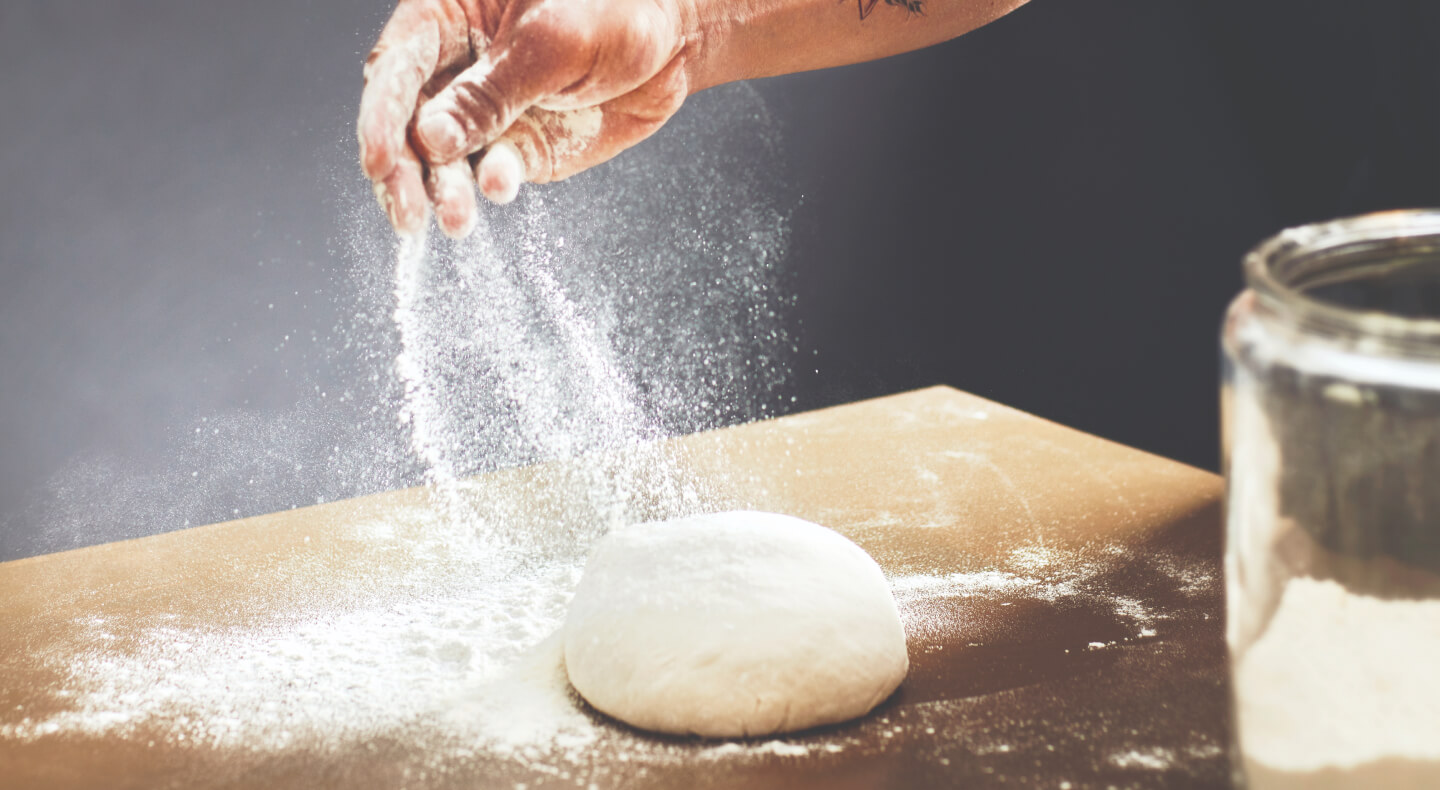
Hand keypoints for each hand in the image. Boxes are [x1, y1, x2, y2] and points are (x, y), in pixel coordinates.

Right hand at [358, 0, 693, 236]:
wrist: (676, 37)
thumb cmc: (614, 7)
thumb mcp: (551, 41)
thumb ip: (491, 92)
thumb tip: (430, 137)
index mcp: (449, 15)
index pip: (397, 65)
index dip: (381, 115)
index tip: (379, 162)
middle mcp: (457, 66)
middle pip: (408, 120)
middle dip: (404, 170)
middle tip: (409, 212)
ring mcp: (487, 111)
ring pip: (446, 158)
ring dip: (445, 191)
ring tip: (455, 221)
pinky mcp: (520, 147)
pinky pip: (495, 170)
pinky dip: (494, 183)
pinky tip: (500, 187)